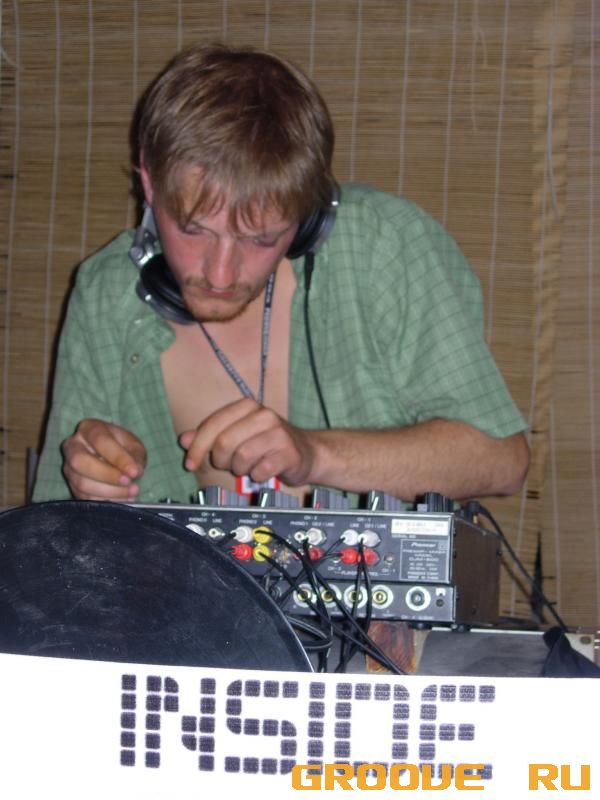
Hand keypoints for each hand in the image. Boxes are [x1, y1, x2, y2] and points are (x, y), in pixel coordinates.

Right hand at [61, 419, 146, 500]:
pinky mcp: (71, 486)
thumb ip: (135, 456)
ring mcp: (69, 467)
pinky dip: (106, 501)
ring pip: (82, 483)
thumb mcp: (134, 446)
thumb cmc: (123, 448)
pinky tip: (123, 499)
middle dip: (107, 475)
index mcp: (89, 428)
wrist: (112, 458)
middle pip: (80, 461)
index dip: (118, 457)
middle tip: (129, 482)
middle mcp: (73, 446)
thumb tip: (135, 471)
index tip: (135, 472)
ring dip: (110, 491)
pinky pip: (84, 497)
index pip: (100, 440)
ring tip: (131, 492)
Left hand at [179, 397, 315, 486]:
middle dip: (220, 460)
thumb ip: (209, 436)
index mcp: (247, 406)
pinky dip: (256, 476)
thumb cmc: (266, 444)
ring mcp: (278, 433)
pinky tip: (263, 471)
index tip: (190, 464)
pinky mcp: (289, 452)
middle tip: (228, 464)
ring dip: (239, 469)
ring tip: (247, 466)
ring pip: (241, 457)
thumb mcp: (236, 436)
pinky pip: (260, 470)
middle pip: (224, 442)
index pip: (213, 425)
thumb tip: (183, 440)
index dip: (197, 447)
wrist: (306, 453)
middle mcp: (263, 415)